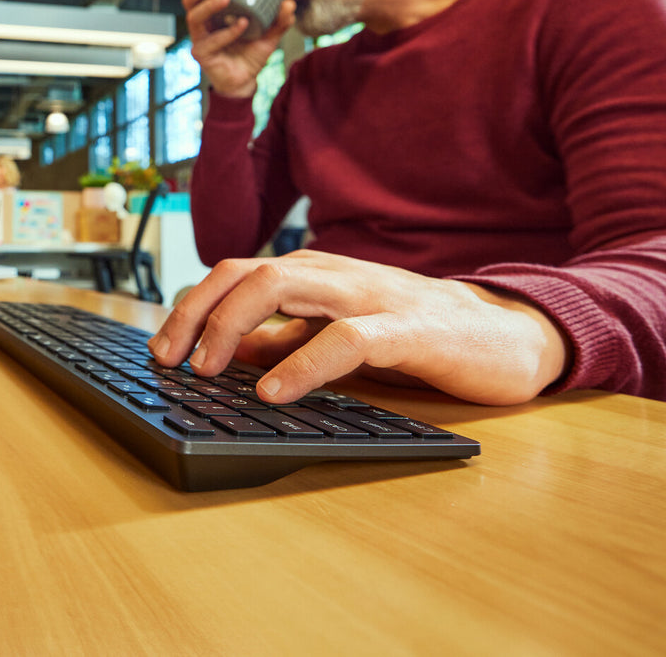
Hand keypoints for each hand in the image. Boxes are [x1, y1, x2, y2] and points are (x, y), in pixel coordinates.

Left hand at [148, 250, 568, 405]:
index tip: (160, 351)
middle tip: (171, 362)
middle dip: (196, 314)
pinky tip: (274, 392)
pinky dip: (302, 364)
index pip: (233, 274)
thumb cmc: (414, 333)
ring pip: (282, 285)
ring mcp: (368, 295)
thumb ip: (281, 338)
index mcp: (311, 273)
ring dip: (230, 327)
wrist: (504, 334)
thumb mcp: (333, 331)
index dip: (189, 307)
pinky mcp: (407, 328)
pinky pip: (345, 338)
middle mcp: (332, 273)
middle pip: (244, 273)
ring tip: (206, 371)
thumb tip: (223, 351)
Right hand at [184, 0, 294, 98]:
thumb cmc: (250, 55)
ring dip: (209, 5)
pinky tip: (242, 25)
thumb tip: (288, 3)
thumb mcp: (269, 35)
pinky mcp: (202, 54)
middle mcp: (203, 24)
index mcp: (214, 13)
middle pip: (191, 0)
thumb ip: (279, 20)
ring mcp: (200, 39)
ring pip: (194, 17)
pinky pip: (210, 41)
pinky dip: (227, 32)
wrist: (245, 82)